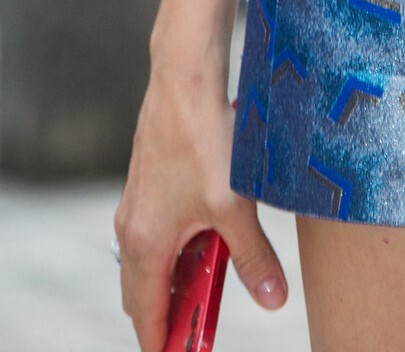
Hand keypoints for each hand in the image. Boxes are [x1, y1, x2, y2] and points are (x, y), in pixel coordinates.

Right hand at [114, 62, 287, 349]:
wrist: (184, 78)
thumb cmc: (203, 141)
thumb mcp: (235, 207)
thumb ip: (254, 258)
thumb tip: (274, 300)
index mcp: (145, 245)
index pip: (146, 317)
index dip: (163, 344)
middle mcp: (131, 229)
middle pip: (143, 294)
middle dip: (169, 317)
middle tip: (198, 333)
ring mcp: (136, 204)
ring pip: (151, 262)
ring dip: (176, 281)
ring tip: (211, 289)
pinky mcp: (148, 183)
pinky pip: (157, 234)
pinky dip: (177, 250)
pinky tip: (210, 238)